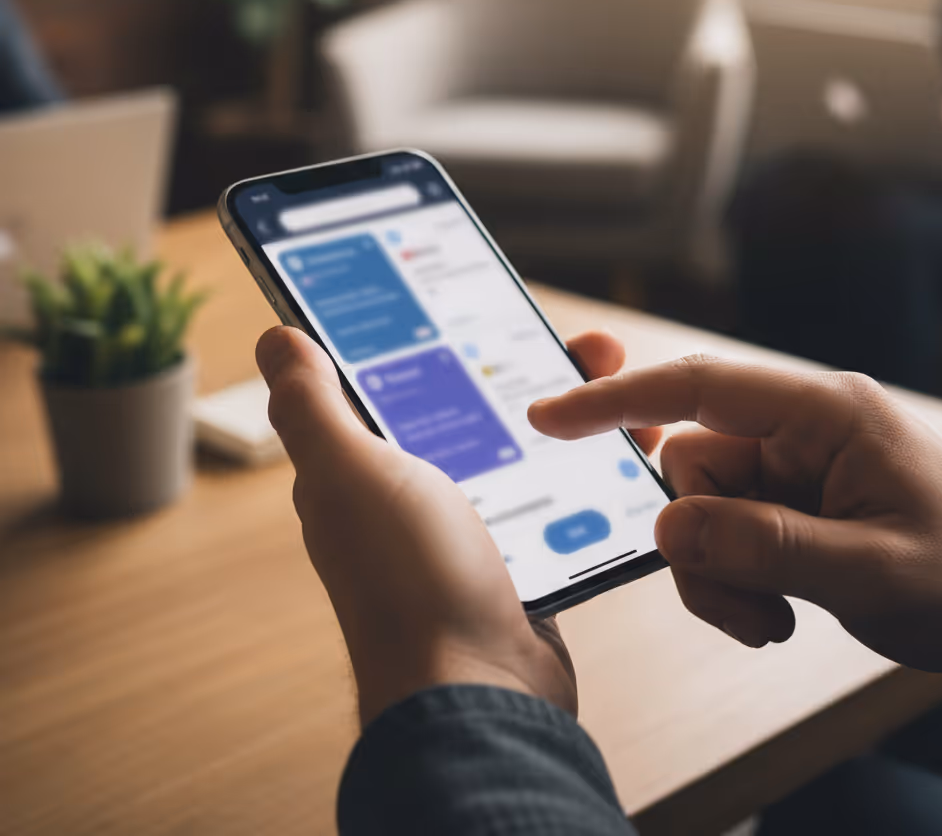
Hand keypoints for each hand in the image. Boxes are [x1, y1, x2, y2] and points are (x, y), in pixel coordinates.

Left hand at [256, 326, 658, 725]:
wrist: (480, 692)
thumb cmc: (408, 579)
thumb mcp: (351, 471)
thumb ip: (313, 406)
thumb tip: (278, 339)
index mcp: (360, 468)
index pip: (393, 381)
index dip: (434, 335)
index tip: (482, 297)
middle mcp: (407, 497)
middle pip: (470, 407)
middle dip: (522, 366)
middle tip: (584, 345)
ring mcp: (465, 530)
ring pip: (516, 447)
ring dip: (562, 412)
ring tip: (612, 381)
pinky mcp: (515, 560)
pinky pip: (547, 497)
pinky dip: (578, 468)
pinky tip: (615, 446)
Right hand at [529, 356, 941, 675]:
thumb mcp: (876, 571)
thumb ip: (768, 547)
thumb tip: (671, 527)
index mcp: (824, 411)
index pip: (699, 385)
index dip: (617, 396)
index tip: (549, 415)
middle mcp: (798, 428)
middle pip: (689, 465)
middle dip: (700, 542)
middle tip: (748, 607)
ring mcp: (792, 467)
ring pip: (699, 508)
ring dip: (719, 573)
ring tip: (777, 618)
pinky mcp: (788, 504)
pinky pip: (723, 534)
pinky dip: (733, 582)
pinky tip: (782, 614)